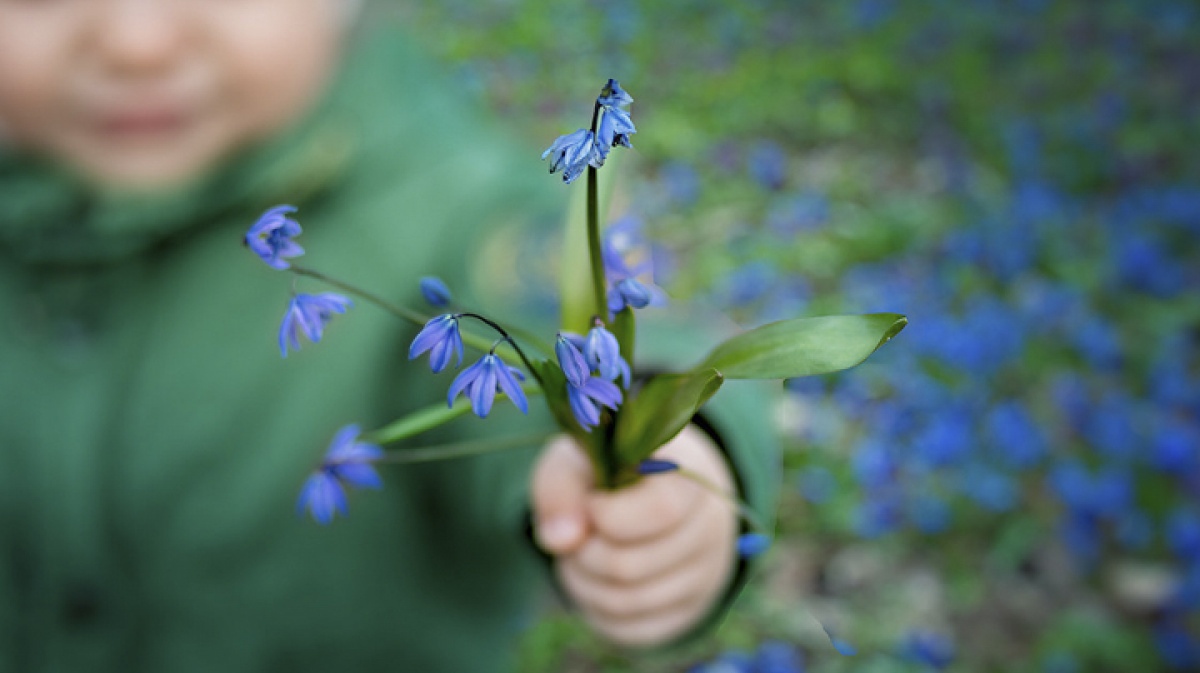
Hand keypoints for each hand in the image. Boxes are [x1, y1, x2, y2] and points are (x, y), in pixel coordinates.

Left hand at [530, 425, 738, 646]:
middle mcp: (708, 529)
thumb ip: (561, 488)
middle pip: (630, 565)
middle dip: (583, 553)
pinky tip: (597, 577)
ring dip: (583, 581)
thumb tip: (561, 540)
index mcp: (690, 479)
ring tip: (580, 552)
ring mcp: (704, 575)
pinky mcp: (687, 612)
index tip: (591, 503)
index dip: (607, 515)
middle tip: (577, 534)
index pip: (661, 510)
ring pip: (626, 603)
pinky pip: (630, 629)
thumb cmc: (609, 474)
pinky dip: (597, 607)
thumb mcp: (579, 461)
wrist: (654, 493)